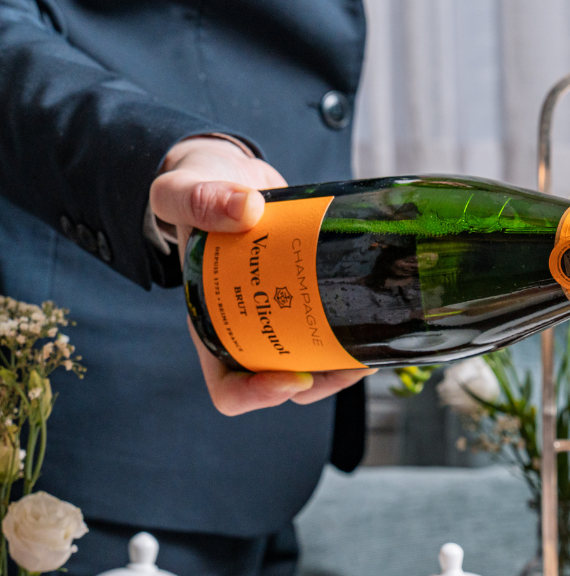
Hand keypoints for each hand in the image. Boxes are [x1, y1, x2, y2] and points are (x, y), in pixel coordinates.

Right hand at [150, 137, 367, 415]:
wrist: (230, 176)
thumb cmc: (195, 191)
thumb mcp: (180, 191)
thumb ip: (198, 199)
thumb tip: (246, 208)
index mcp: (211, 328)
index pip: (229, 389)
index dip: (258, 396)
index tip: (294, 377)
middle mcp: (248, 334)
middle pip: (286, 386)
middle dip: (323, 382)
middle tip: (354, 364)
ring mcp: (280, 320)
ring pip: (315, 366)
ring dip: (345, 367)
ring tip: (374, 349)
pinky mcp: (307, 301)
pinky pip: (331, 334)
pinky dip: (357, 335)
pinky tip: (380, 319)